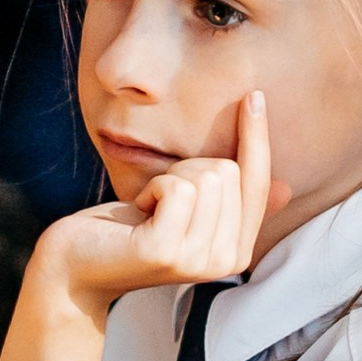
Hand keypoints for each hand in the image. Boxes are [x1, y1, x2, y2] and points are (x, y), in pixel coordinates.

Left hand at [0, 91, 289, 360]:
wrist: (75, 264)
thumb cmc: (129, 229)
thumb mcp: (188, 211)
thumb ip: (232, 201)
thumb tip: (286, 189)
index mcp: (238, 252)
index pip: (259, 184)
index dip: (256, 139)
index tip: (254, 96)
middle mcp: (226, 262)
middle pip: (228, 170)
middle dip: (187, 169)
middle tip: (159, 200)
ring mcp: (198, 259)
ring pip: (206, 175)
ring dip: (168, 178)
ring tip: (149, 208)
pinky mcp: (167, 250)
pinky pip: (178, 186)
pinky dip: (153, 186)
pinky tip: (139, 212)